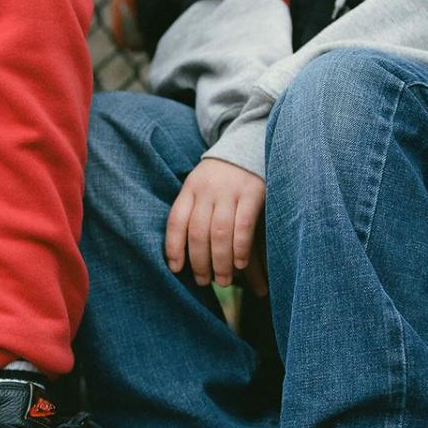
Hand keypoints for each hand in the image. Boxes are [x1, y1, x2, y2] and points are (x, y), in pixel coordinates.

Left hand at [165, 158, 264, 287]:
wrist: (250, 145)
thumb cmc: (221, 177)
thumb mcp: (200, 186)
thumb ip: (192, 211)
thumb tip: (181, 254)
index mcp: (190, 188)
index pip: (176, 221)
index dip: (173, 248)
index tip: (176, 269)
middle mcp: (207, 189)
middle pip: (197, 232)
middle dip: (199, 262)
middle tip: (204, 281)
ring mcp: (230, 190)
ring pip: (219, 233)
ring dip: (220, 261)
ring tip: (223, 280)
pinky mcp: (254, 192)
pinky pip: (243, 225)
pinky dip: (240, 248)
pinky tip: (240, 264)